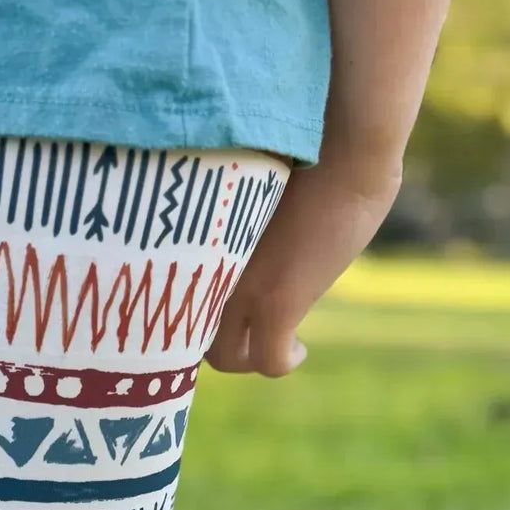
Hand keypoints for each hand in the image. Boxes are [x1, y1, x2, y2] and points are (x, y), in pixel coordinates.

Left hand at [206, 144, 401, 377]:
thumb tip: (238, 218)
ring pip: (225, 357)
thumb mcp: (244, 183)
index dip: (187, 311)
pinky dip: (284, 361)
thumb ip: (228, 213)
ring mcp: (238, 291)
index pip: (167, 297)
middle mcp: (206, 271)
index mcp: (191, 242)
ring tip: (268, 344)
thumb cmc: (304, 148)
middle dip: (210, 340)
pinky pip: (269, 360)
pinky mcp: (276, 306)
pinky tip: (297, 351)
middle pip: (188, 334)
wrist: (341, 149)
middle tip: (239, 332)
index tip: (206, 311)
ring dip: (247, 357)